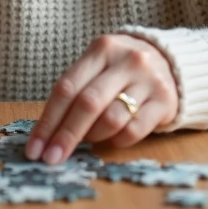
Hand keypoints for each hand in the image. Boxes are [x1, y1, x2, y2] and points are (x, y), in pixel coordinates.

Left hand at [26, 34, 178, 164]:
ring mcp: (149, 80)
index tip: (35, 148)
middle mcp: (127, 60)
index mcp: (102, 49)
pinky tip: (112, 138)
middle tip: (51, 159)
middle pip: (88, 104)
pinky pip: (133, 131)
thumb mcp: (99, 66)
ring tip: (88, 140)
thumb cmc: (122, 70)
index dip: (48, 121)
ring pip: (111, 119)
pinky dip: (116, 141)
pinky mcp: (165, 101)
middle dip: (66, 136)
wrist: (172, 61)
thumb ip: (77, 91)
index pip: (67, 88)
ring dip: (92, 137)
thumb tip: (47, 135)